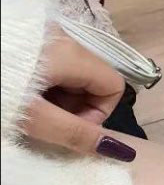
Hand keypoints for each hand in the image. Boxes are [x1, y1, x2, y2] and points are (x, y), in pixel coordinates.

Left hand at [24, 30, 136, 161]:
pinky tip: (19, 90)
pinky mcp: (26, 33)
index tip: (71, 126)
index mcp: (73, 54)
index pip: (113, 85)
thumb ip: (76, 134)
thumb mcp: (34, 117)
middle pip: (93, 79)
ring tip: (29, 105)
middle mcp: (65, 37)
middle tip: (46, 120)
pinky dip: (43, 81)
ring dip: (59, 96)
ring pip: (71, 73)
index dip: (99, 113)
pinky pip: (51, 61)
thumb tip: (122, 152)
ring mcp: (44, 32)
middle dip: (77, 107)